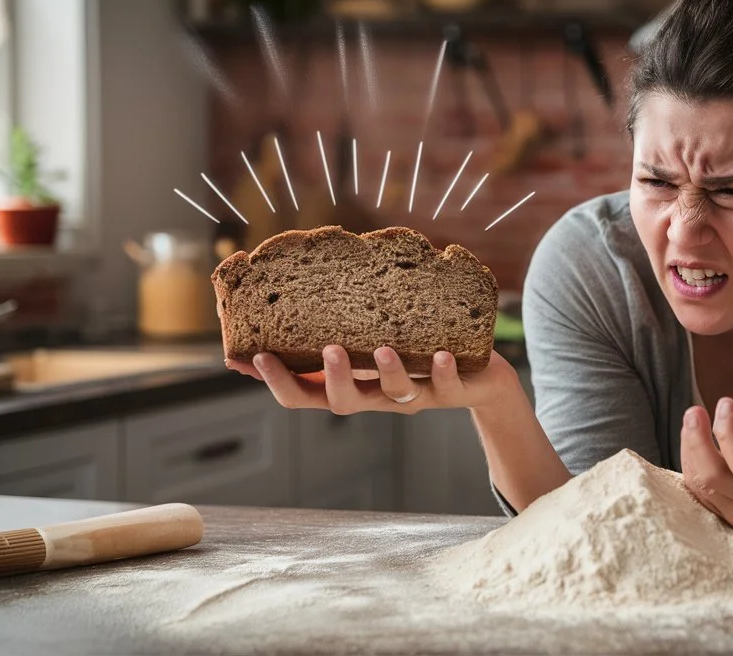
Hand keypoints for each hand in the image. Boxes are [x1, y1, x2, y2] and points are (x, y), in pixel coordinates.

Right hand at [225, 346, 520, 415]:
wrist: (478, 378)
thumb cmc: (410, 355)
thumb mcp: (363, 345)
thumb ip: (322, 339)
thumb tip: (264, 330)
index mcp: (352, 384)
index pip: (305, 395)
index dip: (279, 382)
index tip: (255, 357)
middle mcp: (378, 395)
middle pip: (345, 402)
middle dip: (333, 380)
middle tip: (327, 351)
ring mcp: (414, 395)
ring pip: (396, 393)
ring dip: (388, 372)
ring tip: (383, 350)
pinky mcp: (450, 388)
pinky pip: (445, 385)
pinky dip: (441, 371)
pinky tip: (439, 355)